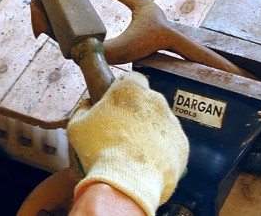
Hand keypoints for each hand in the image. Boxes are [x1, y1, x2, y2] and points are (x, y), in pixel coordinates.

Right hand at [67, 72, 188, 215]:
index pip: (131, 79)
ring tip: (133, 152)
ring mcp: (172, 122)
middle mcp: (156, 100)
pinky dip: (161, 150)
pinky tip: (146, 163)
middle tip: (121, 133)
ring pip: (160, 122)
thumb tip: (87, 104)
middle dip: (137, 113)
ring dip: (149, 132)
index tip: (114, 105)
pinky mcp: (182, 143)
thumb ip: (83, 109)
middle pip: (147, 101)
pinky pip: (170, 142)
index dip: (122, 91)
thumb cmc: (98, 150)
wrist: (126, 181)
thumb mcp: (78, 126)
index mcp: (131, 90)